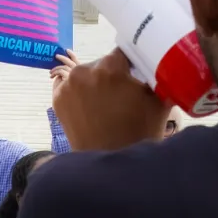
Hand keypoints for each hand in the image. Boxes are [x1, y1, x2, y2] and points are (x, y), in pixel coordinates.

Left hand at [50, 49, 78, 93]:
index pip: (77, 62)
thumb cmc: (63, 93)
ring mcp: (76, 77)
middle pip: (72, 62)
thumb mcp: (64, 80)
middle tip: (56, 56)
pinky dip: (55, 72)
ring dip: (56, 68)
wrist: (62, 103)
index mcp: (80, 75)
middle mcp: (80, 75)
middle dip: (63, 58)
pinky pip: (61, 71)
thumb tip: (61, 64)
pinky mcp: (70, 79)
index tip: (66, 50)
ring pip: (65, 67)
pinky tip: (51, 76)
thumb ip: (65, 72)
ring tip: (50, 73)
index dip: (72, 55)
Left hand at [53, 48, 170, 150]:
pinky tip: (92, 108)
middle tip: (124, 95)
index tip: (137, 75)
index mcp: (111, 67)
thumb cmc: (140, 133)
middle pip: (104, 63)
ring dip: (97, 83)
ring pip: (87, 75)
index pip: (124, 51)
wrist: (111, 165)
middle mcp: (85, 70)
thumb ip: (158, 74)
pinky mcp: (57, 100)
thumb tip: (159, 61)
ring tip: (108, 105)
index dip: (133, 63)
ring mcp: (68, 86)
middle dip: (114, 75)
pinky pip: (71, 86)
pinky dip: (81, 93)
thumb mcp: (160, 100)